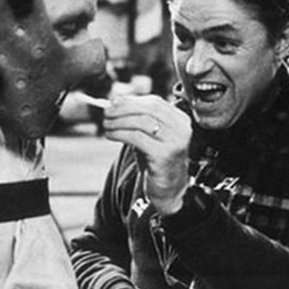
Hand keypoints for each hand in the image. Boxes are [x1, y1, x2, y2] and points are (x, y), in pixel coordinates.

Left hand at [103, 95, 191, 214]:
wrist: (169, 188)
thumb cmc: (158, 158)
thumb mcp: (151, 135)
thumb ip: (139, 118)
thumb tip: (115, 102)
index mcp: (180, 119)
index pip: (154, 102)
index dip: (132, 100)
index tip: (114, 102)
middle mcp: (181, 129)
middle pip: (149, 110)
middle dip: (124, 108)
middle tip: (107, 111)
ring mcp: (175, 142)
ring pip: (142, 122)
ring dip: (119, 121)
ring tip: (107, 124)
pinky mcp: (164, 155)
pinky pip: (137, 138)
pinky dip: (120, 133)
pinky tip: (111, 135)